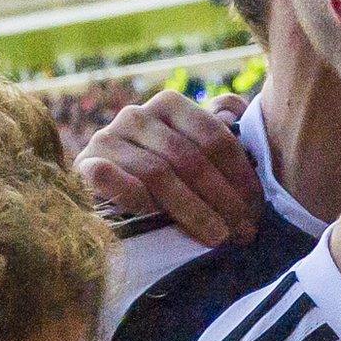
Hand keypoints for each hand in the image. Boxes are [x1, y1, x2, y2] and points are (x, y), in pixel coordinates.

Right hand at [77, 89, 261, 246]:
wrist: (102, 192)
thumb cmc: (158, 175)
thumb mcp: (190, 149)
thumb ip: (215, 130)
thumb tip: (240, 110)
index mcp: (169, 104)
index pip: (215, 137)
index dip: (241, 176)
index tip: (257, 211)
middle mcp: (136, 114)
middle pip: (189, 158)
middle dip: (222, 199)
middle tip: (243, 231)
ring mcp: (107, 138)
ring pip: (159, 173)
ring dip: (193, 210)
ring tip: (216, 237)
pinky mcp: (84, 164)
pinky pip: (112, 179)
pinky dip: (137, 199)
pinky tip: (159, 220)